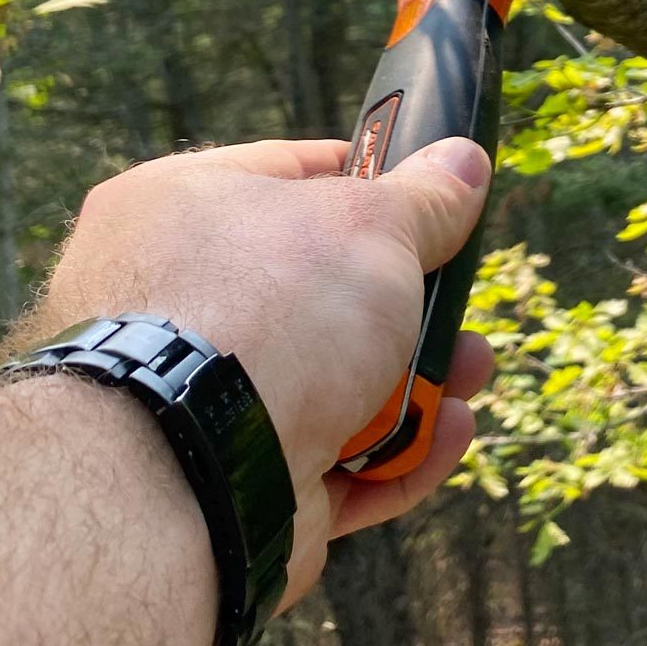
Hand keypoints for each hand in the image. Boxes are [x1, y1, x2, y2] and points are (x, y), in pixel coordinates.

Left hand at [31, 136, 496, 602]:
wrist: (187, 470)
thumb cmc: (266, 312)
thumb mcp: (372, 225)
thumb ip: (426, 197)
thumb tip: (463, 162)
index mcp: (179, 208)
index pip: (288, 175)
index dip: (371, 182)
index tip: (432, 201)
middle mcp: (175, 301)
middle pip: (320, 292)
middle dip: (411, 304)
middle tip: (461, 305)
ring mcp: (198, 399)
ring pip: (333, 382)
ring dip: (418, 382)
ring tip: (471, 376)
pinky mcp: (230, 483)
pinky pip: (329, 459)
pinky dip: (394, 453)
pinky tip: (448, 434)